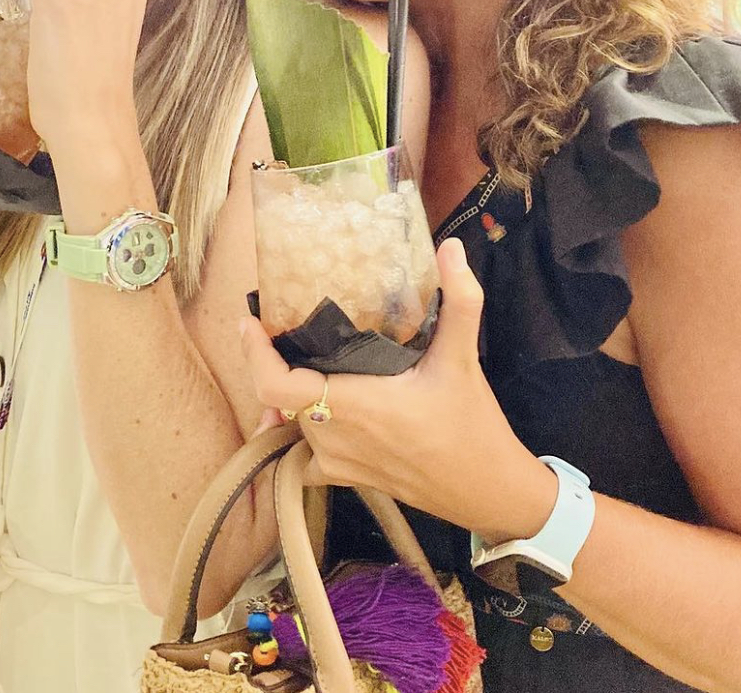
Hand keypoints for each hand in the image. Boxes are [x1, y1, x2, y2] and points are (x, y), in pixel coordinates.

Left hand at [240, 238, 556, 542]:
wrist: (490, 492)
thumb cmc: (472, 427)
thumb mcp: (463, 359)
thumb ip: (459, 300)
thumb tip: (452, 249)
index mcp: (354, 404)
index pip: (276, 386)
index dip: (254, 355)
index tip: (250, 323)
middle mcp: (335, 436)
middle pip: (281, 396)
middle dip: (274, 362)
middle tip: (279, 327)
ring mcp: (337, 460)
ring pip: (292, 421)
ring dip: (289, 391)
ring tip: (294, 356)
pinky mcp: (346, 477)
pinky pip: (305, 455)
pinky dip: (298, 432)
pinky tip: (310, 409)